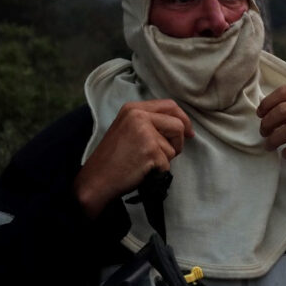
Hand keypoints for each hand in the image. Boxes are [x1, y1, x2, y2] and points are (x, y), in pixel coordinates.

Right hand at [74, 99, 193, 217]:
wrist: (97, 180)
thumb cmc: (113, 159)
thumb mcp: (127, 129)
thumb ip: (149, 122)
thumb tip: (180, 125)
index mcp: (133, 108)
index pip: (169, 105)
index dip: (183, 119)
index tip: (188, 132)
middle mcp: (139, 116)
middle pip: (178, 125)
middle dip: (179, 142)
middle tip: (168, 154)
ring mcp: (145, 133)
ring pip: (174, 146)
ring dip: (165, 158)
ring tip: (144, 162)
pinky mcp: (150, 150)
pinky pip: (167, 162)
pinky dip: (159, 170)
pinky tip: (141, 170)